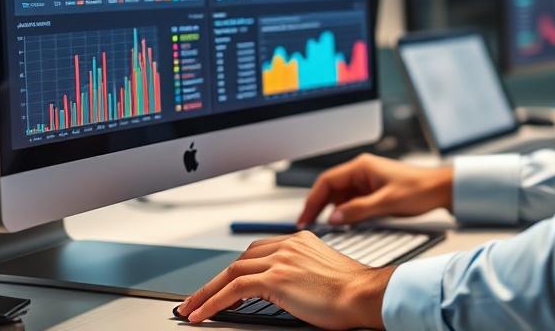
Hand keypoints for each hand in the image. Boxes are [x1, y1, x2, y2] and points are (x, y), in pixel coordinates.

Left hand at [177, 230, 394, 328]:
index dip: (236, 269)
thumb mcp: (323, 273)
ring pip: (232, 273)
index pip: (258, 251)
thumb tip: (286, 291)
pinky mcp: (275, 279)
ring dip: (207, 292)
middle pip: (241, 259)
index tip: (223, 284)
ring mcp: (281, 260)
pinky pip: (234, 290)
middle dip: (215, 279)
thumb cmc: (351, 291)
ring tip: (192, 308)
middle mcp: (288, 245)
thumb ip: (301, 273)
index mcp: (300, 241)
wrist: (363, 294)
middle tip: (198, 296)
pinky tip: (203, 314)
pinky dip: (213, 302)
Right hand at [298, 153, 452, 226]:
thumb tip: (334, 218)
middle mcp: (362, 171)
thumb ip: (358, 210)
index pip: (327, 181)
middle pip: (331, 188)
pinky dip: (345, 213)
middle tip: (307, 225)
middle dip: (318, 206)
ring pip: (341, 196)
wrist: (441, 189)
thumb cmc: (419, 189)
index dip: (313, 200)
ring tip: (322, 228)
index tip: (305, 217)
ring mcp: (367, 181)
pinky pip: (352, 201)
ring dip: (332, 210)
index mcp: (362, 167)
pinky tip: (342, 225)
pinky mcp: (374, 191)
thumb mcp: (386, 203)